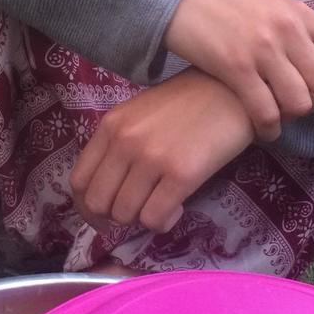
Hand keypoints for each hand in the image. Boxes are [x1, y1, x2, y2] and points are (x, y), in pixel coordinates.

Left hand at [70, 67, 254, 234]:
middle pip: (98, 203)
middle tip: (138, 210)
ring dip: (141, 219)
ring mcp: (152, 157)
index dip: (88, 206)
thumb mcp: (141, 115)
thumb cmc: (189, 104)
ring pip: (125, 214)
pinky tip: (177, 208)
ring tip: (161, 205)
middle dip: (115, 216)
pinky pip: (154, 218)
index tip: (105, 214)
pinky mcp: (181, 173)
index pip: (79, 181)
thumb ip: (119, 144)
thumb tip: (109, 192)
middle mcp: (125, 141)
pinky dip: (163, 222)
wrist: (234, 91)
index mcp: (111, 125)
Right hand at [163, 0, 313, 141]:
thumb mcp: (271, 6)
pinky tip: (263, 129)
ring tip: (279, 115)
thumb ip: (298, 30)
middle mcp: (288, 30)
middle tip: (300, 105)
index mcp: (301, 14)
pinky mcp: (236, 68)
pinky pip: (266, 112)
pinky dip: (269, 128)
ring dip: (291, 117)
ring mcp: (263, 49)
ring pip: (300, 103)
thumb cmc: (225, 6)